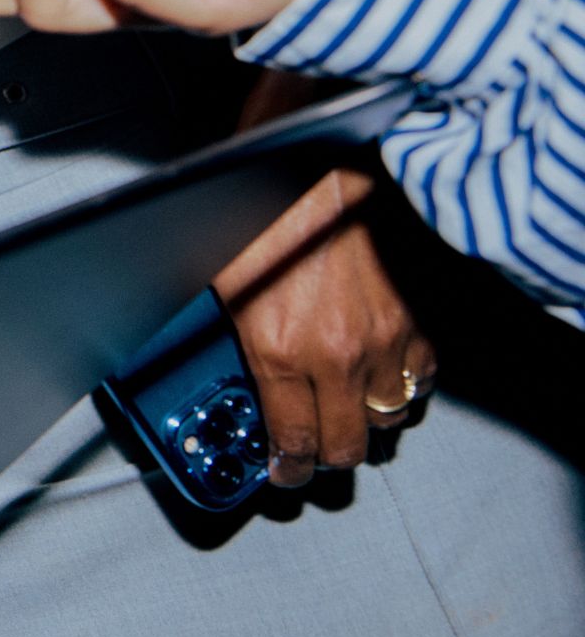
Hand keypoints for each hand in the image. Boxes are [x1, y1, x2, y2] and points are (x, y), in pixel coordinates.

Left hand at [213, 169, 437, 485]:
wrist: (328, 163)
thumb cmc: (268, 208)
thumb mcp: (222, 277)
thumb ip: (230, 334)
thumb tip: (219, 371)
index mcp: (277, 349)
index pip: (291, 443)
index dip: (288, 470)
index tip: (284, 473)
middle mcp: (333, 357)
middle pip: (346, 448)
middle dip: (326, 458)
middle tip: (312, 452)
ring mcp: (383, 342)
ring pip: (387, 419)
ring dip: (365, 419)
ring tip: (343, 407)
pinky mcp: (418, 322)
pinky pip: (418, 381)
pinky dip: (401, 385)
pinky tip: (379, 371)